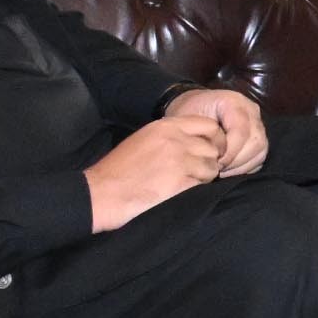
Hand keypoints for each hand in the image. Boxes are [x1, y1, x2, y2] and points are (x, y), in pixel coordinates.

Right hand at [84, 116, 226, 233]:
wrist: (102, 192)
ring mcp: (180, 161)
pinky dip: (196, 189)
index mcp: (165, 126)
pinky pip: (202, 184)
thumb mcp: (144, 140)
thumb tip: (195, 141)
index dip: (215, 139)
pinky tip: (180, 192)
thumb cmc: (118, 169)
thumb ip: (169, 136)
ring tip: (186, 182)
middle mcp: (176, 140)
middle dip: (209, 160)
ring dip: (204, 177)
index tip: (209, 150)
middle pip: (213, 147)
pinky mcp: (181, 182)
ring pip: (211, 167)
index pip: (209, 125)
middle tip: (197, 171)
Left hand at [164, 86, 267, 176]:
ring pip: (261, 150)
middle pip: (256, 141)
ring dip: (241, 166)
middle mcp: (250, 110)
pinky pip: (260, 156)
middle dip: (236, 161)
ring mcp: (258, 122)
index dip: (230, 153)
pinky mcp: (260, 135)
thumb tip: (213, 159)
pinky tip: (229, 169)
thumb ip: (200, 136)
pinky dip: (246, 167)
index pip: (241, 131)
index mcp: (233, 102)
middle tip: (217, 170)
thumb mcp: (186, 120)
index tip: (214, 164)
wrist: (192, 108)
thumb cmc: (187, 114)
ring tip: (222, 171)